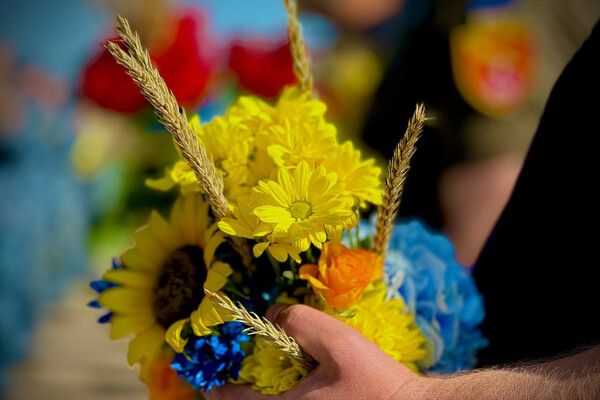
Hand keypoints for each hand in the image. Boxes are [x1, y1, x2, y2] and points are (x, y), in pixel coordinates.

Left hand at [205, 303, 426, 399]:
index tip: (209, 379)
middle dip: (238, 396)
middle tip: (232, 379)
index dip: (217, 388)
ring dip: (261, 399)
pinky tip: (296, 389)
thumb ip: (300, 321)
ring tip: (264, 381)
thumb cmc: (375, 381)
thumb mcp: (337, 341)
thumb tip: (272, 312)